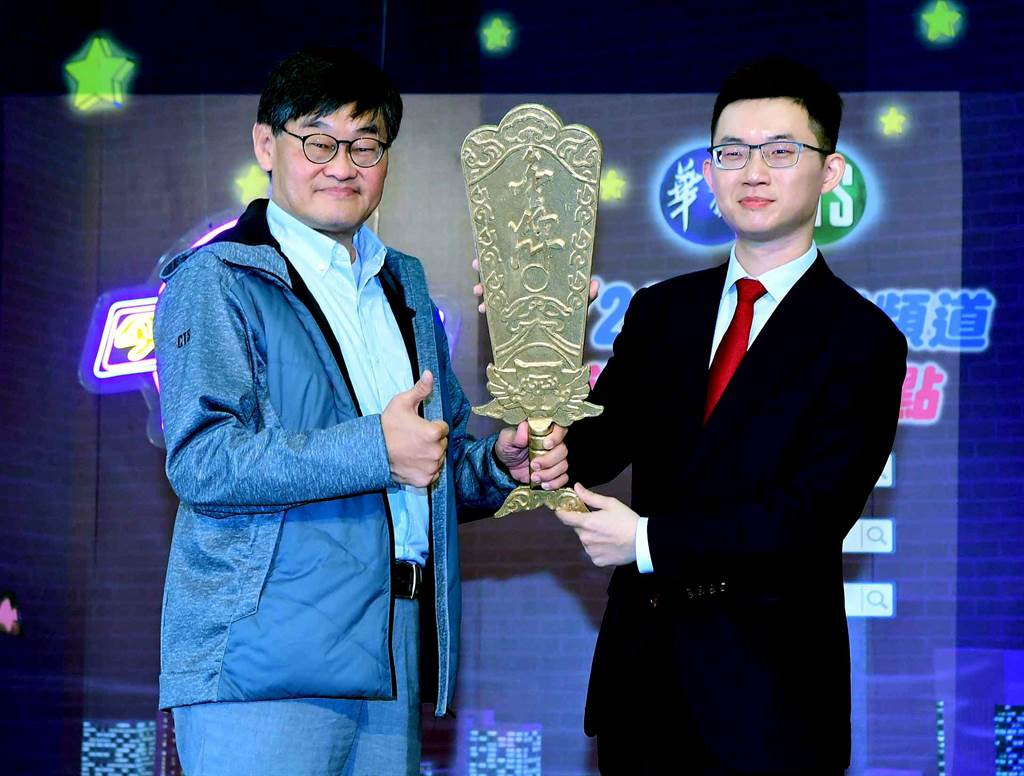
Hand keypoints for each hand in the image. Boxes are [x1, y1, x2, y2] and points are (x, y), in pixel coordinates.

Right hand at [381, 370, 449, 486]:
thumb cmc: (387, 426)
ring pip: (438, 459)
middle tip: (414, 439)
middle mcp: (436, 452)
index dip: (432, 426)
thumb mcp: (402, 403)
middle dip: (432, 441)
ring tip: (412, 450)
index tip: (419, 427)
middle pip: (442, 444)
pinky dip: (426, 469)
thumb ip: (420, 389)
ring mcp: (431, 468)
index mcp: (434, 433)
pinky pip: (432, 474)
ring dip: (430, 455)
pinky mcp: (424, 480)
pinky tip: (413, 462)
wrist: (371, 451)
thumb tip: (430, 373)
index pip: (443, 428)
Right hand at [473, 258, 598, 313]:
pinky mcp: (513, 313)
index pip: (521, 258)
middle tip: (477, 264)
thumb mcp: (578, 301)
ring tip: (479, 291)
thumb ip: (585, 294)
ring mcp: (517, 297)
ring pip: (496, 288)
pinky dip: (488, 307)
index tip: (496, 246)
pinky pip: (497, 307)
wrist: (566, 336)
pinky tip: (484, 310)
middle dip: (488, 267)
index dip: (506, 251)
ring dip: (484, 288)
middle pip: (503, 270)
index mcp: (540, 273)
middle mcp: (525, 282)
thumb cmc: (572, 310)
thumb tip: (594, 285)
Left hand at [493, 421, 568, 490]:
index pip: (559, 429)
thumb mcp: (507, 440)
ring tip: (534, 477)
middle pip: (562, 450)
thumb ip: (516, 435)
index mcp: (543, 432)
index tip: (546, 444)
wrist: (505, 467)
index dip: (556, 436)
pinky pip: (563, 478)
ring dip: (549, 474)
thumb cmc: (507, 448)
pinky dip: (555, 483)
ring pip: (563, 465)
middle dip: (549, 460)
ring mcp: (554, 459)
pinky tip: (543, 484)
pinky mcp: (554, 473)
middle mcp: (552, 445)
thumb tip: (524, 426)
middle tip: (534, 465)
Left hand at [555, 483, 638, 566]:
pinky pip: (592, 552)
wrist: (642, 541)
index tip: (561, 509)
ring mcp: (591, 551)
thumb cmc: (627, 520)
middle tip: (598, 520)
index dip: (561, 512)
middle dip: (583, 523)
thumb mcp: (610, 503)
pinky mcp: (598, 561)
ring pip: (585, 540)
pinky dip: (597, 548)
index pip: (564, 518)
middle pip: (577, 528)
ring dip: (591, 536)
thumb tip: (576, 488)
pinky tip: (609, 543)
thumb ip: (590, 496)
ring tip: (607, 533)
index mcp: (587, 523)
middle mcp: (586, 538)